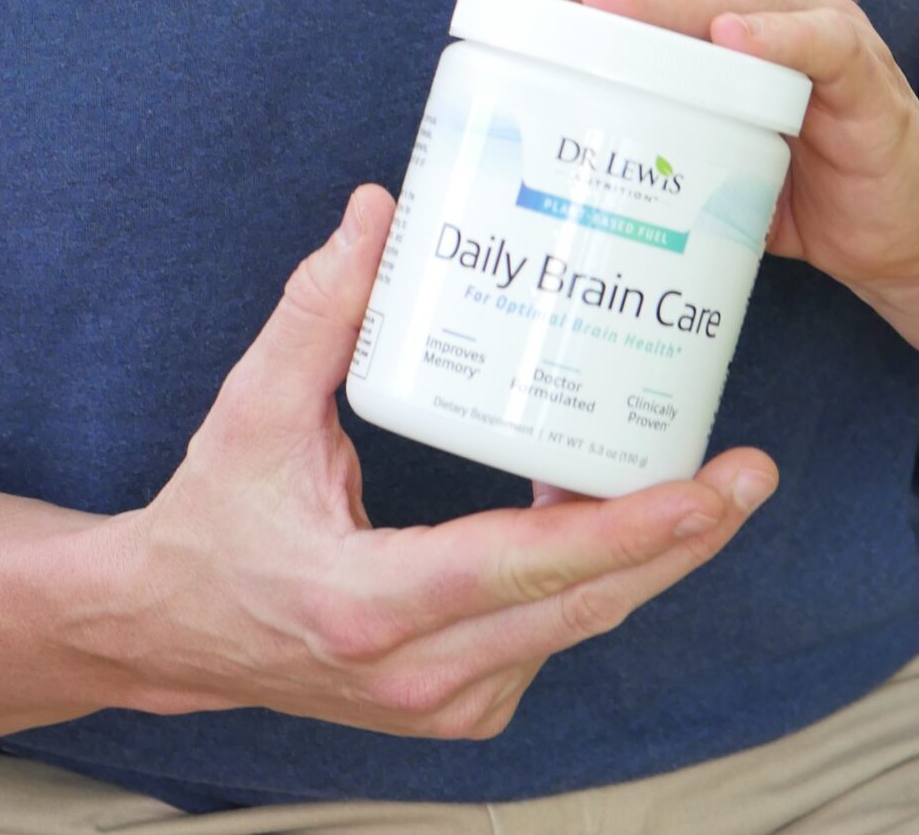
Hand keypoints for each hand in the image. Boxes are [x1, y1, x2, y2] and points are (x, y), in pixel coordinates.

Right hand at [96, 186, 779, 740]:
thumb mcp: (253, 408)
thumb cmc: (212, 518)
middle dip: (680, 539)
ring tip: (713, 483)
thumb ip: (319, 309)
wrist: (168, 631)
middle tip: (751, 472)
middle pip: (583, 607)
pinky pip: (550, 639)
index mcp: (369, 603)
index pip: (526, 568)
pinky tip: (622, 515)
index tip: (708, 487)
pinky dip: (591, 580)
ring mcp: (442, 706)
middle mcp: (418, 674)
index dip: (628, 528)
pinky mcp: (454, 708)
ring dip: (645, 559)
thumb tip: (379, 210)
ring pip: (576, 628)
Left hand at [461, 0, 918, 308]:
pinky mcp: (864, 70)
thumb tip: (506, 136)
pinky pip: (819, 41)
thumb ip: (621, 115)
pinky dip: (776, 37)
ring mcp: (816, 15)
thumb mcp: (684, 139)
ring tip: (597, 2)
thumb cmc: (777, 173)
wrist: (900, 223)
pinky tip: (729, 41)